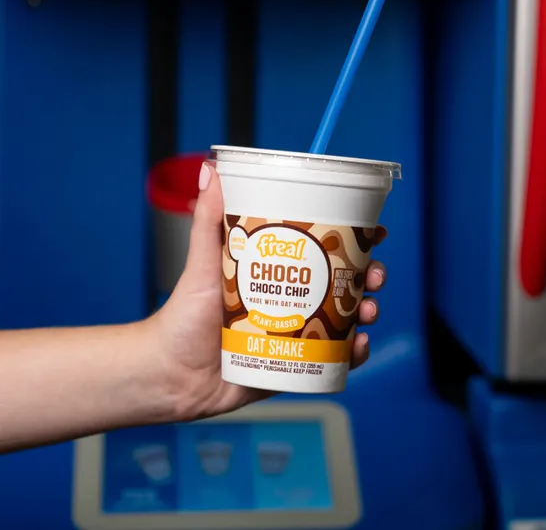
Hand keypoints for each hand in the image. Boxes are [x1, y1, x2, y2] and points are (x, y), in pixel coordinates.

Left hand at [148, 162, 386, 421]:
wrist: (169, 375)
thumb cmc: (181, 317)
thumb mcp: (202, 263)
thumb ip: (207, 219)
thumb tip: (211, 168)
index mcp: (276, 273)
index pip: (323, 250)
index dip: (355, 241)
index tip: (375, 231)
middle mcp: (291, 302)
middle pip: (345, 284)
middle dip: (370, 277)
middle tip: (376, 275)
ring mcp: (296, 336)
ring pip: (346, 321)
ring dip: (368, 312)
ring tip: (368, 311)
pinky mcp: (295, 368)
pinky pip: (334, 361)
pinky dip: (354, 355)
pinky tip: (359, 346)